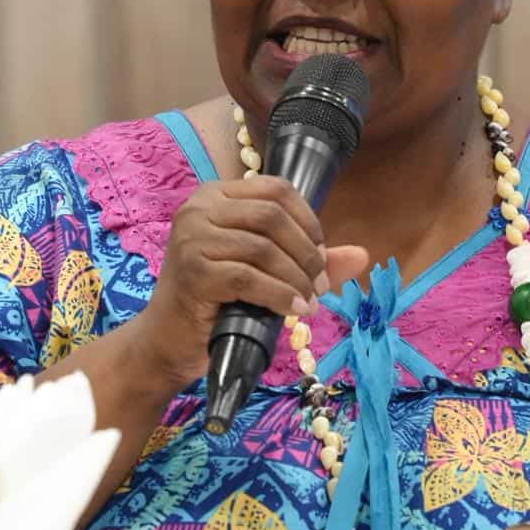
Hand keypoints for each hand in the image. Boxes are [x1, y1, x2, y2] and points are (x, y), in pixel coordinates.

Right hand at [132, 176, 368, 390]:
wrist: (167, 341)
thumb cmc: (215, 302)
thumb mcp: (263, 272)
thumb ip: (308, 259)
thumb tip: (362, 255)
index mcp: (215, 195)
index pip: (277, 189)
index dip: (309, 220)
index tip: (322, 256)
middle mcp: (199, 208)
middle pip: (273, 215)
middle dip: (307, 252)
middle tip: (319, 284)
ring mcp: (192, 238)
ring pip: (264, 247)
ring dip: (297, 277)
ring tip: (308, 301)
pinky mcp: (193, 271)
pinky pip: (249, 277)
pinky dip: (279, 294)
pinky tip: (294, 310)